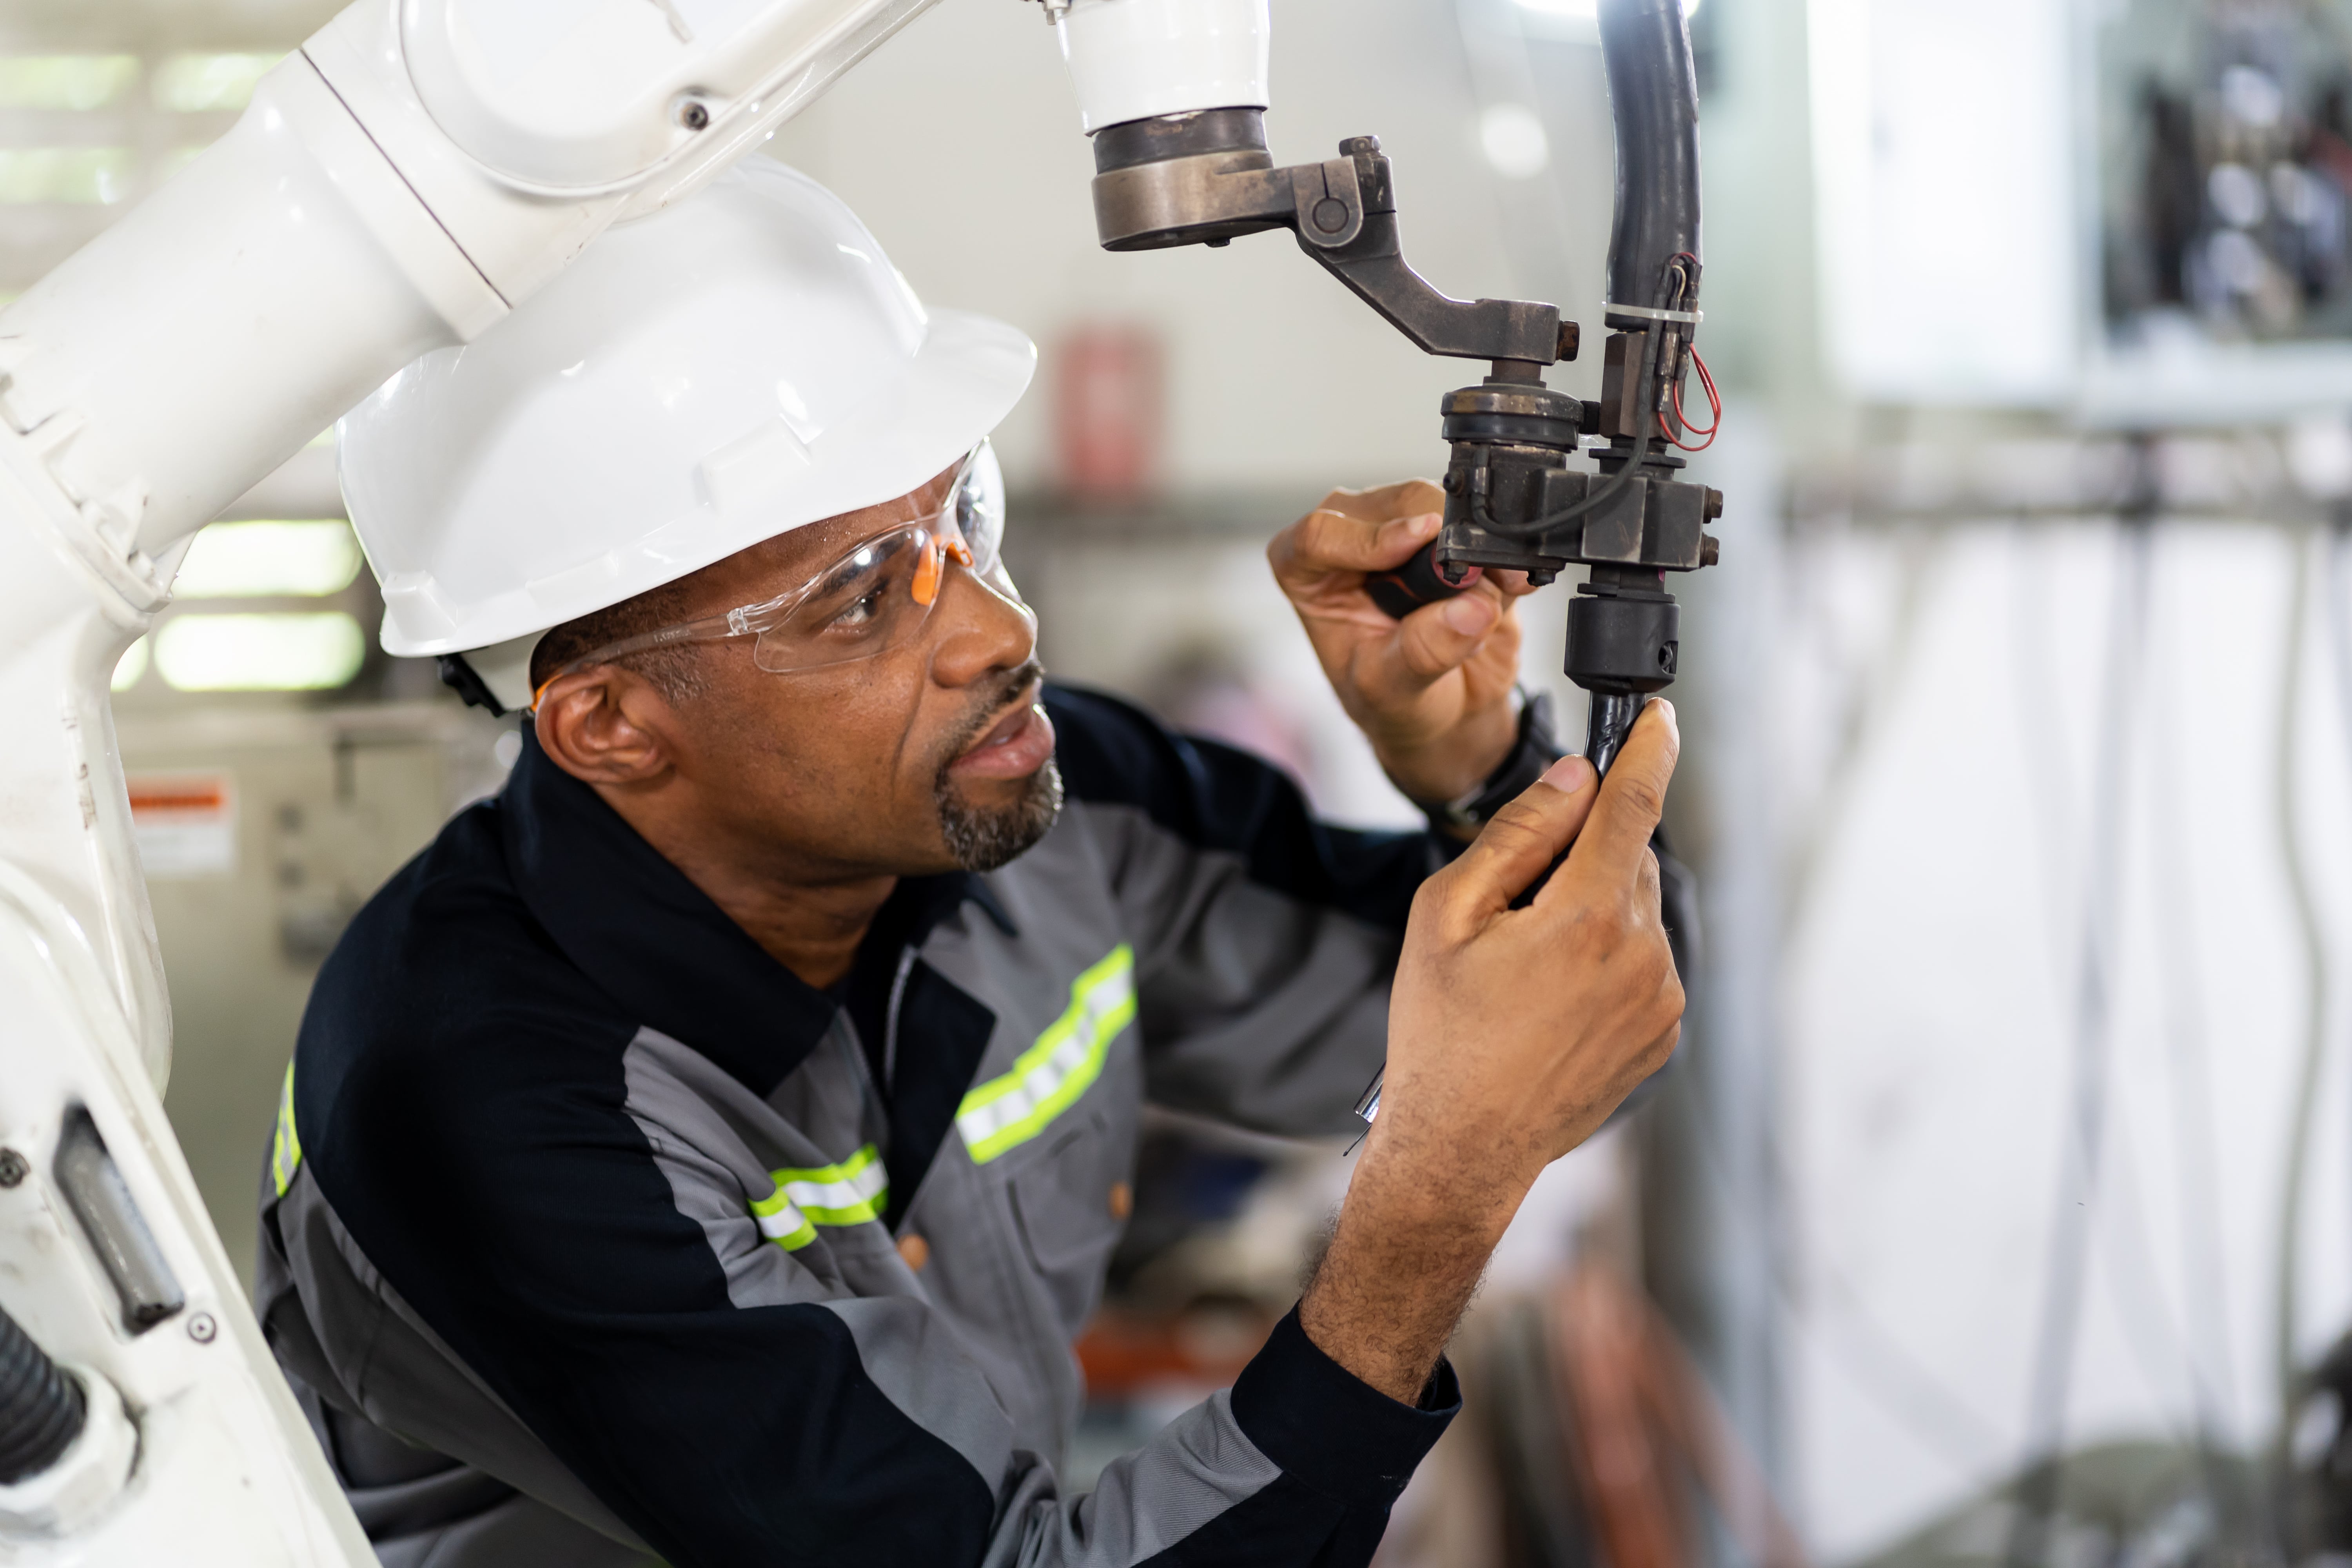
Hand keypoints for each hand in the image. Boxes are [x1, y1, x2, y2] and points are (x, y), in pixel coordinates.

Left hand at [1267, 481, 1536, 803]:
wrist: (1444, 712)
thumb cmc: (1394, 700)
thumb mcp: (1393, 690)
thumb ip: (1422, 651)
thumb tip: (1469, 607)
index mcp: (1308, 571)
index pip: (1320, 535)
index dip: (1370, 536)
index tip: (1418, 538)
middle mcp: (1351, 538)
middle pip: (1394, 505)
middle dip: (1439, 540)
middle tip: (1473, 583)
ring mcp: (1405, 530)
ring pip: (1443, 504)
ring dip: (1477, 549)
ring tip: (1493, 599)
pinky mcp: (1453, 535)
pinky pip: (1482, 524)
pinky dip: (1504, 551)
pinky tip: (1514, 586)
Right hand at [1299, 701, 1684, 1401]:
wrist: (1463, 1148)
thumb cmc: (1440, 1033)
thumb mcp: (1446, 916)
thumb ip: (1516, 837)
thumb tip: (1574, 780)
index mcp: (1590, 917)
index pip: (1634, 805)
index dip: (1650, 749)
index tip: (1662, 714)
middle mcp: (1644, 955)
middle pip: (1630, 859)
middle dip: (1583, 854)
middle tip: (1512, 903)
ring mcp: (1661, 1000)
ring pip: (1637, 911)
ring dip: (1593, 909)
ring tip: (1524, 965)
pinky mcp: (1662, 1032)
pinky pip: (1644, 962)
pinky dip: (1607, 955)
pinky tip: (1549, 995)